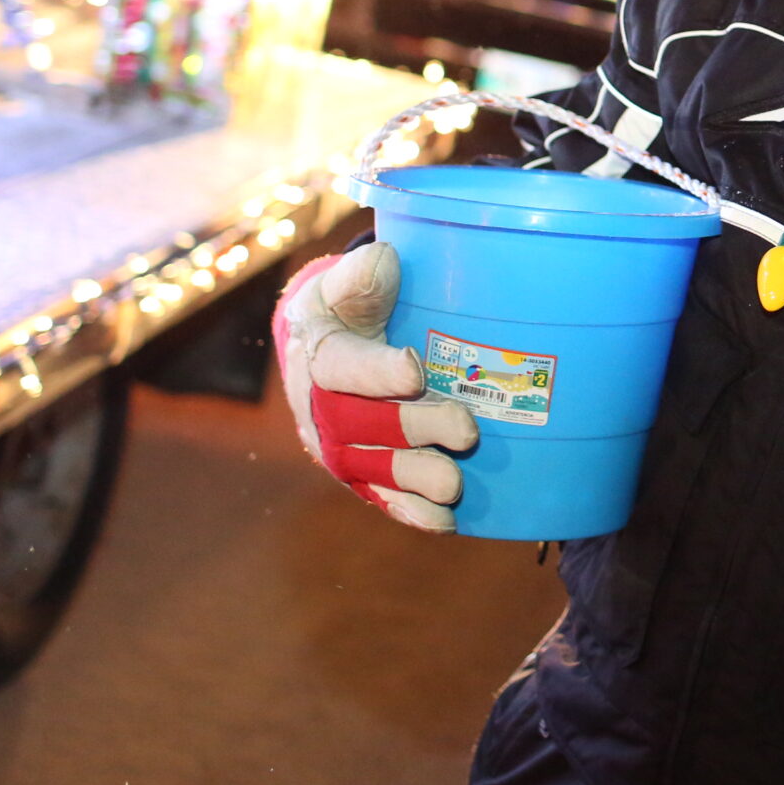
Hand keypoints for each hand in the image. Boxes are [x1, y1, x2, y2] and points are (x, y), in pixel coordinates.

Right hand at [276, 243, 476, 531]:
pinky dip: (407, 511)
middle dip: (411, 430)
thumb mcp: (349, 279)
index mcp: (318, 350)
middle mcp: (319, 404)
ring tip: (454, 485)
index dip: (376, 372)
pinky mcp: (356, 469)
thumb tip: (382, 262)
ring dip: (412, 480)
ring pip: (367, 467)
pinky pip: (377, 494)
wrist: (326, 337)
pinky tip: (443, 522)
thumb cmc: (350, 302)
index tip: (415, 370)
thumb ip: (362, 275)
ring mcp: (336, 443)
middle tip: (464, 429)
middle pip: (358, 425)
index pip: (341, 365)